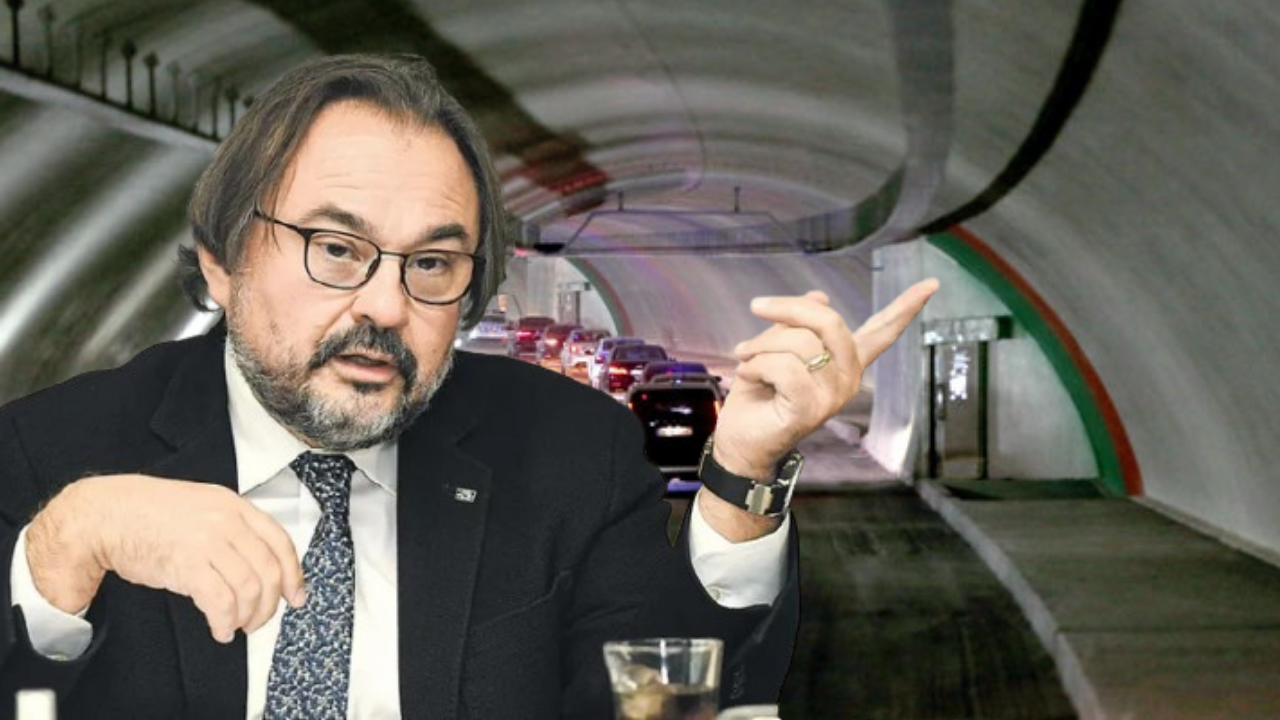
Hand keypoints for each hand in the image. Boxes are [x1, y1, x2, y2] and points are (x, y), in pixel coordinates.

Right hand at [26, 475, 306, 643]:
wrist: (107, 515)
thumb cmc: (150, 514)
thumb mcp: (203, 507)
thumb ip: (233, 528)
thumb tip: (258, 564)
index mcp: (234, 506)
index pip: (280, 542)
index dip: (293, 574)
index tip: (295, 595)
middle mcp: (227, 522)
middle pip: (268, 569)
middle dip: (269, 603)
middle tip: (259, 619)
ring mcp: (207, 542)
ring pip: (249, 588)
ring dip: (247, 616)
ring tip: (237, 626)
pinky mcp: (186, 565)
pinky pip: (221, 601)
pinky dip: (225, 621)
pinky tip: (220, 628)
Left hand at [700, 279, 939, 536]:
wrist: (741, 440)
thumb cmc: (759, 392)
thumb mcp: (777, 346)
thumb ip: (799, 324)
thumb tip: (820, 295)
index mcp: (847, 361)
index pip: (882, 331)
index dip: (906, 307)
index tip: (933, 284)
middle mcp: (849, 377)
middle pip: (830, 321)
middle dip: (789, 308)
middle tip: (756, 306)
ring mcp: (834, 395)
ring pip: (799, 342)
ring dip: (760, 345)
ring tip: (746, 358)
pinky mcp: (812, 409)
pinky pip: (784, 367)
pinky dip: (756, 365)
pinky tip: (748, 376)